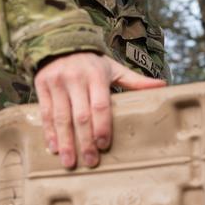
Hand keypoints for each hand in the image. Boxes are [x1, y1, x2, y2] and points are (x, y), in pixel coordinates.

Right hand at [34, 52, 165, 167]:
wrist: (60, 42)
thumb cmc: (92, 63)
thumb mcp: (113, 68)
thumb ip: (136, 81)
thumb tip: (163, 86)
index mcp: (96, 75)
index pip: (100, 105)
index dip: (102, 126)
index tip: (103, 145)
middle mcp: (75, 79)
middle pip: (81, 116)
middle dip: (85, 141)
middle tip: (90, 161)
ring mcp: (56, 83)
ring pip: (61, 117)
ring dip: (66, 142)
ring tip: (70, 163)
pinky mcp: (41, 86)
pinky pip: (45, 113)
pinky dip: (49, 133)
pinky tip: (54, 149)